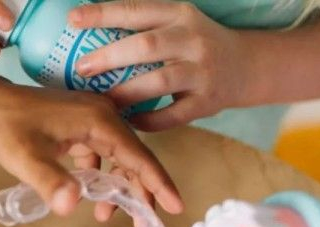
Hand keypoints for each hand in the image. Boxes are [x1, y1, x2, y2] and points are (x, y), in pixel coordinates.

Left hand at [0, 83, 182, 218]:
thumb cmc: (7, 128)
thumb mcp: (26, 158)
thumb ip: (50, 181)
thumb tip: (70, 206)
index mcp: (99, 121)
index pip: (138, 157)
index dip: (158, 184)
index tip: (176, 206)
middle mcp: (103, 117)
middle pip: (134, 159)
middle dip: (140, 192)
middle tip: (144, 225)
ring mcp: (93, 121)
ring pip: (119, 159)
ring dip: (119, 188)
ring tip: (106, 215)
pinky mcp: (82, 127)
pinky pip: (103, 155)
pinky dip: (102, 177)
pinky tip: (90, 195)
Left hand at [69, 0, 248, 130]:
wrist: (246, 66)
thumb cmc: (197, 46)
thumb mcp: (177, 24)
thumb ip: (144, 29)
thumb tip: (91, 40)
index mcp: (179, 14)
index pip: (137, 9)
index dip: (104, 13)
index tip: (73, 19)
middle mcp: (192, 39)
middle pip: (146, 45)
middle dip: (110, 56)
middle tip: (81, 68)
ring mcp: (201, 72)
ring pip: (159, 81)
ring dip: (127, 92)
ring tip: (102, 101)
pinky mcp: (206, 103)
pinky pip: (172, 116)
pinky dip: (148, 121)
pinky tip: (129, 123)